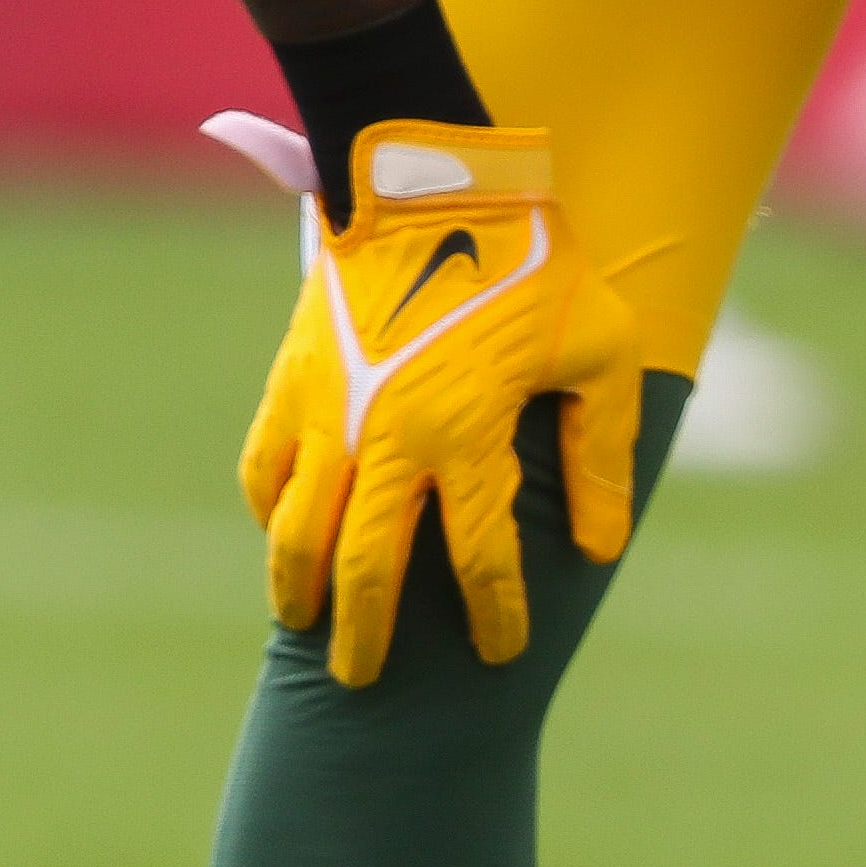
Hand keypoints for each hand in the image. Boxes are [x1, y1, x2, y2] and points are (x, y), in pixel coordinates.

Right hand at [213, 111, 641, 687]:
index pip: (479, 556)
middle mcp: (386, 437)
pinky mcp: (290, 382)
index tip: (503, 651)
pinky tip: (285, 537)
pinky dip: (272, 513)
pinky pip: (265, 470)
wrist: (436, 185)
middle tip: (364, 681)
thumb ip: (599, 452)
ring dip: (298, 586)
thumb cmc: (537, 265)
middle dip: (365, 633)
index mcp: (467, 433)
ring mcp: (326, 412)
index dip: (495, 612)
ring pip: (295, 531)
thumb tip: (599, 547)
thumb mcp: (600, 349)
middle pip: (365, 566)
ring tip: (306, 623)